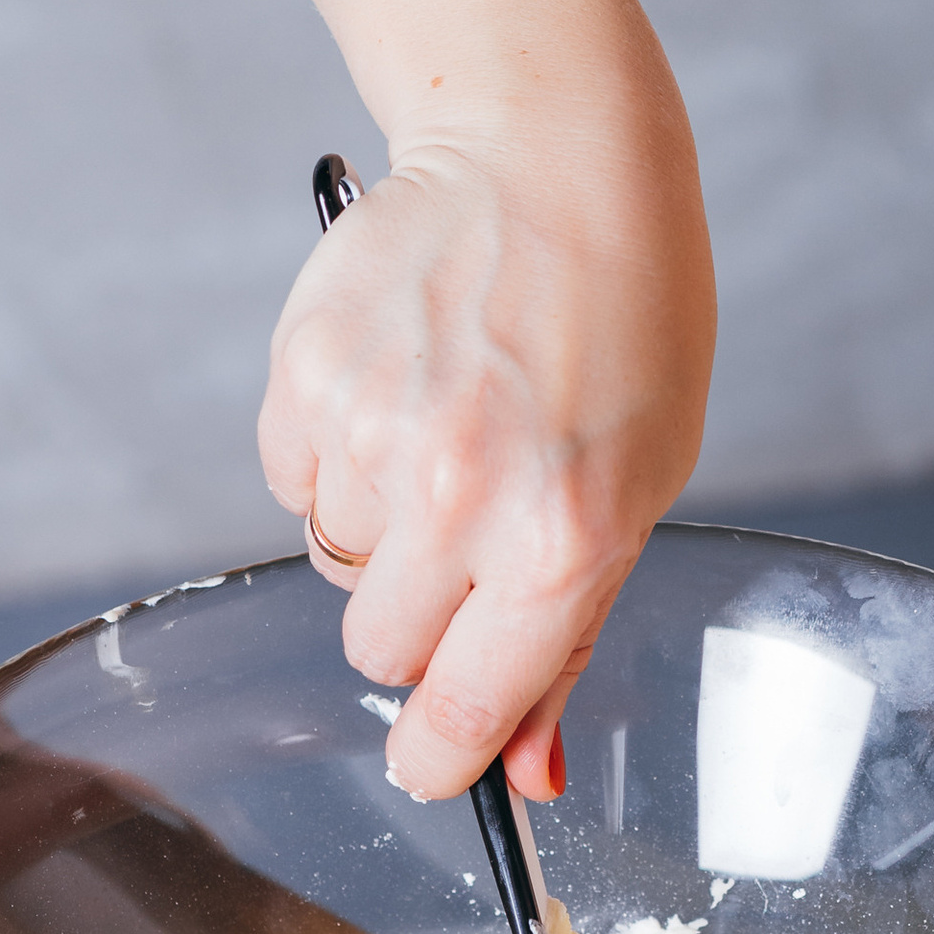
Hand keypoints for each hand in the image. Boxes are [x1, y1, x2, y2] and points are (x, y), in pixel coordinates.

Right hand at [261, 49, 713, 804]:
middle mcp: (460, 496)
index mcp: (561, 538)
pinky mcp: (305, 374)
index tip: (436, 764)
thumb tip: (522, 775)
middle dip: (418, 616)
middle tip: (470, 531)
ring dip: (380, 521)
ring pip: (333, 559)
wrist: (549, 158)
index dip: (444, 757)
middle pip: (379, 649)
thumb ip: (569, 635)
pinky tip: (400, 382)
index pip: (463, 712)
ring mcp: (372, 433)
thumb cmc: (624, 319)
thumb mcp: (641, 483)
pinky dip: (335, 452)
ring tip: (447, 423)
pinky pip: (292, 477)